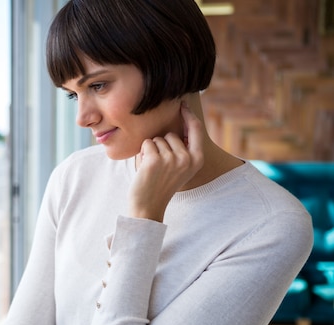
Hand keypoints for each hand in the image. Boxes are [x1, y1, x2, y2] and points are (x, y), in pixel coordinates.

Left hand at [129, 101, 204, 221]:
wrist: (148, 206)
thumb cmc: (160, 184)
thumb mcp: (179, 167)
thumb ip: (181, 148)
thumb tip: (176, 123)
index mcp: (197, 160)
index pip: (196, 129)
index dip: (188, 114)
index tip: (182, 103)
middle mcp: (188, 158)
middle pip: (171, 134)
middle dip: (161, 145)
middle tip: (159, 166)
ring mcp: (172, 159)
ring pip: (157, 139)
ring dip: (151, 151)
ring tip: (152, 168)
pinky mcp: (155, 160)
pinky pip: (146, 144)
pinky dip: (142, 153)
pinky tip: (145, 168)